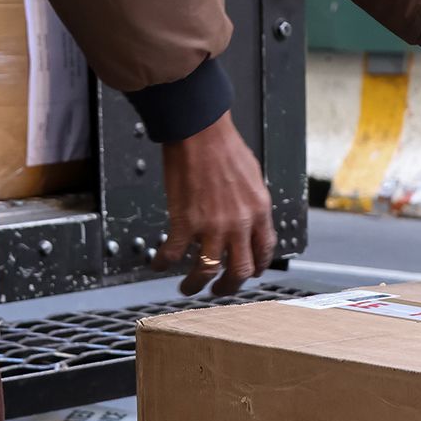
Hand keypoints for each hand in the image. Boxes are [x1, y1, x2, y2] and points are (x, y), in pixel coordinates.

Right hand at [155, 112, 275, 296]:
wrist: (199, 131)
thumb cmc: (224, 146)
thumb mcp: (253, 178)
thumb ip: (252, 205)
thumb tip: (248, 222)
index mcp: (259, 212)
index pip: (263, 252)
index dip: (255, 268)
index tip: (247, 272)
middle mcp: (239, 224)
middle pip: (239, 271)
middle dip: (228, 287)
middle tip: (219, 289)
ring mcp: (212, 226)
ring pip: (207, 271)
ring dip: (196, 285)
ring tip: (188, 288)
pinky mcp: (184, 222)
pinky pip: (172, 254)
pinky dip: (162, 263)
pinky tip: (157, 264)